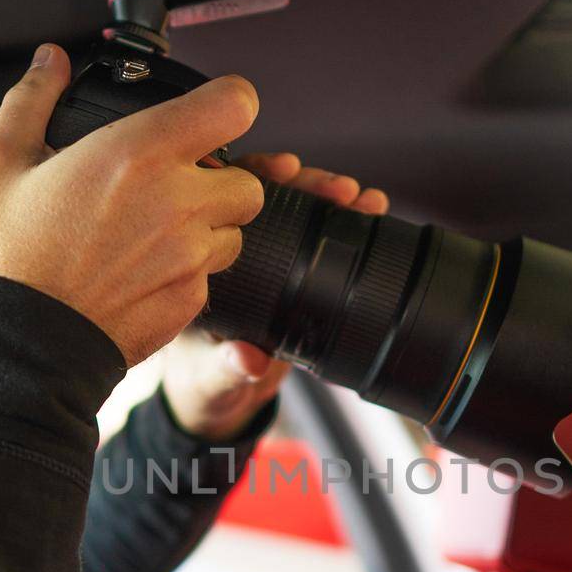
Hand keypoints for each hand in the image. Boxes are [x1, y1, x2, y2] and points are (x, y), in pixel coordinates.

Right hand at [0, 43, 265, 364]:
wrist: (20, 345)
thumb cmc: (10, 259)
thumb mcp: (0, 164)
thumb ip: (32, 101)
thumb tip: (50, 64)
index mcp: (138, 154)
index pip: (233, 105)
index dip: (229, 103)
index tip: (213, 111)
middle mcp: (177, 203)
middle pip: (247, 180)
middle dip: (220, 181)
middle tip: (174, 188)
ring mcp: (190, 256)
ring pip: (234, 231)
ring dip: (208, 228)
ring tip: (154, 234)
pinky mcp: (191, 300)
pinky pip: (210, 276)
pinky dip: (189, 272)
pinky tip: (142, 273)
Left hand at [161, 152, 389, 440]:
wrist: (223, 397)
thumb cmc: (204, 381)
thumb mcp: (213, 377)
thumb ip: (228, 368)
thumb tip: (248, 359)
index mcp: (197, 259)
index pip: (220, 199)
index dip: (251, 179)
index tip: (286, 173)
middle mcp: (228, 248)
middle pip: (265, 196)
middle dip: (307, 184)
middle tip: (340, 190)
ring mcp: (264, 258)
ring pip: (296, 210)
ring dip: (332, 197)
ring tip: (366, 200)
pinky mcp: (293, 271)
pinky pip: (319, 236)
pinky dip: (349, 221)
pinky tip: (375, 208)